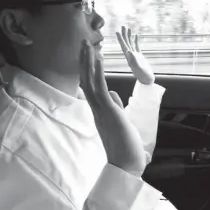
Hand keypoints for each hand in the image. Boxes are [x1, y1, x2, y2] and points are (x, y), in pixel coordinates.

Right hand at [79, 39, 145, 175]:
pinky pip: (100, 88)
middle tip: (83, 43)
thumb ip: (115, 107)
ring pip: (90, 82)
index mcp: (100, 112)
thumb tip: (112, 95)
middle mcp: (96, 110)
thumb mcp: (120, 122)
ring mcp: (100, 111)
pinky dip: (97, 72)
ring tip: (87, 44)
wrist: (126, 167)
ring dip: (89, 62)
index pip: (90, 87)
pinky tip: (98, 58)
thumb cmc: (125, 148)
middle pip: (86, 80)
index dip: (88, 70)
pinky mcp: (108, 112)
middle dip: (85, 61)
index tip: (88, 55)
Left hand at [117, 26, 154, 84]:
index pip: (123, 46)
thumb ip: (133, 60)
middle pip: (126, 43)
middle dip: (124, 34)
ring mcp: (135, 56)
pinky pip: (137, 46)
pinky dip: (136, 40)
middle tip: (123, 26)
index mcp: (128, 58)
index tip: (117, 31)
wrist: (147, 80)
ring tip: (128, 28)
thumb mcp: (138, 68)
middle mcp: (130, 56)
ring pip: (130, 44)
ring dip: (129, 36)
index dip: (120, 39)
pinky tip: (136, 35)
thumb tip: (128, 51)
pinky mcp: (140, 56)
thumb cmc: (143, 76)